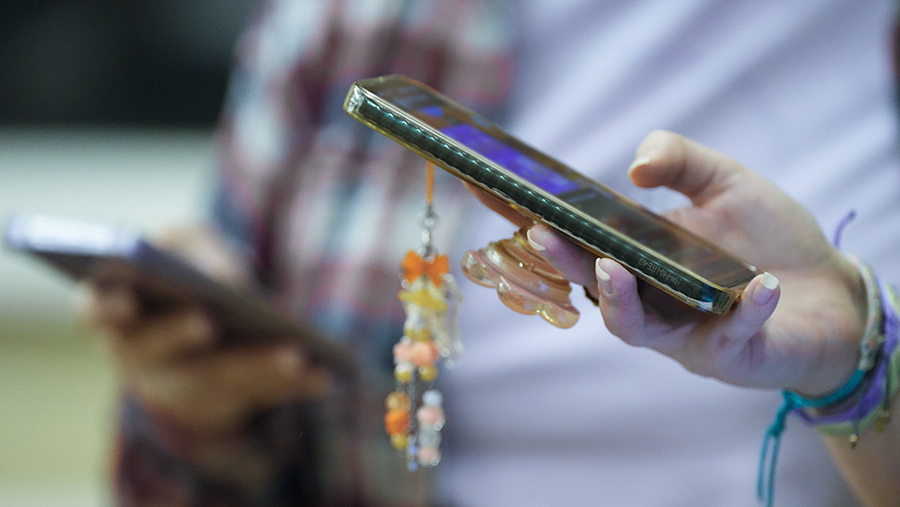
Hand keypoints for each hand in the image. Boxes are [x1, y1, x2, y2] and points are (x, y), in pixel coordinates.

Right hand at [80, 225, 330, 436]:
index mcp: (114, 311)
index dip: (104, 307)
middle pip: (157, 351)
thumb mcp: (183, 244)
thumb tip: (224, 280)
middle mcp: (141, 357)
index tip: (121, 300)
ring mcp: (184, 386)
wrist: (197, 333)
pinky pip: (262, 396)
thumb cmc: (182, 271)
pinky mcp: (230, 400)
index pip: (96, 310)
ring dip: (255, 368)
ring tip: (294, 354)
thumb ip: (193, 246)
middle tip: (204, 321)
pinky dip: (293, 385)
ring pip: (218, 381)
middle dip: (178, 335)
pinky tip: (322, 375)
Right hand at [476, 131, 867, 396]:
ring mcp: (683, 333)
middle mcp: (650, 301)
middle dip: (566, 263)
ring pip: (635, 327)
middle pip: (593, 288)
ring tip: (617, 270)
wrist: (831, 292)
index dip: (546, 229)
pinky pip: (729, 337)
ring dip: (620, 301)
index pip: (583, 245)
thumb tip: (633, 169)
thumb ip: (680, 160)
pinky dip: (745, 312)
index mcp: (640, 260)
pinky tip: (762, 288)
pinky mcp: (729, 356)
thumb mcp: (726, 182)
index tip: (513, 204)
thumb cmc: (769, 238)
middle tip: (543, 233)